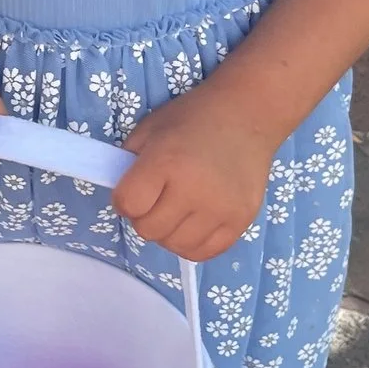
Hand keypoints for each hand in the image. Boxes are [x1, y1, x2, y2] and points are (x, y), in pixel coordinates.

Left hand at [114, 80, 279, 261]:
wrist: (247, 114)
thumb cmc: (194, 118)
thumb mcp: (150, 128)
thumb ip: (128, 162)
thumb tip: (121, 198)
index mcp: (166, 161)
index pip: (128, 205)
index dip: (124, 200)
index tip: (134, 190)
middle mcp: (193, 189)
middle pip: (148, 230)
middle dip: (145, 216)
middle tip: (157, 198)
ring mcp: (220, 209)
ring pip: (175, 245)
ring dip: (168, 231)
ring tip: (177, 209)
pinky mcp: (240, 221)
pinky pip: (204, 253)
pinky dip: (192, 242)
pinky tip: (194, 221)